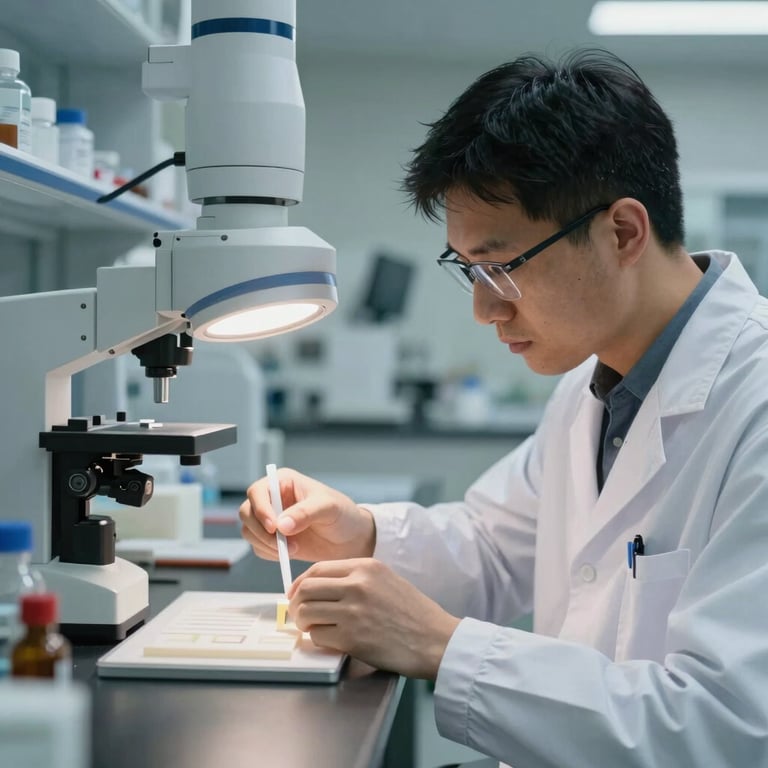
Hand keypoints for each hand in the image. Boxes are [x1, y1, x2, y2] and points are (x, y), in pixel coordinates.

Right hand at [239, 467, 375, 562]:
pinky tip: (291, 553)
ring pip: (249, 531)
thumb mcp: (328, 508)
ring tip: (293, 549)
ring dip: (266, 544)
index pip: (257, 491)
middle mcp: (272, 499)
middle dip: (261, 531)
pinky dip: (270, 553)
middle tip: (283, 544)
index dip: (260, 509)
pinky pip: (258, 548)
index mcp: (283, 482)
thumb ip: (305, 513)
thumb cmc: (342, 515)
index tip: (273, 527)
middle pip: (246, 513)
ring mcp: (270, 520)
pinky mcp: (272, 539)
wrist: (350, 539)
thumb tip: (281, 525)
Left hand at [288, 558, 460, 679]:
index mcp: (365, 566)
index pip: (317, 569)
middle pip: (306, 589)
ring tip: (312, 628)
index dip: (300, 583)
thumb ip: (355, 578)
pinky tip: (330, 640)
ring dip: (303, 623)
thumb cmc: (412, 613)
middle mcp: (357, 584)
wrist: (435, 640)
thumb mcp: (386, 580)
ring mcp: (353, 611)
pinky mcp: (351, 638)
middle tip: (298, 615)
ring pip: (306, 612)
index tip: (295, 594)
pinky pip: (318, 636)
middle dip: (296, 604)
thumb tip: (319, 587)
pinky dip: (318, 640)